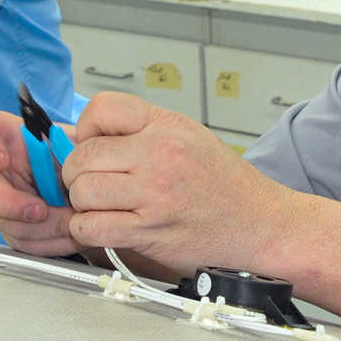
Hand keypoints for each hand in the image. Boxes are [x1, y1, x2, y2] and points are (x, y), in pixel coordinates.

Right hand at [0, 107, 88, 257]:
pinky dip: (48, 242)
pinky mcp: (14, 226)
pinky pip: (22, 242)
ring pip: (3, 221)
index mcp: (7, 133)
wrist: (88, 181)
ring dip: (41, 228)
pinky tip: (70, 235)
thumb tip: (74, 161)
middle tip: (41, 210)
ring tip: (72, 222)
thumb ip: (68, 147)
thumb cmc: (78, 154)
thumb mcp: (78, 143)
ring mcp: (1, 199)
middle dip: (10, 203)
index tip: (2, 159)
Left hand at [63, 93, 299, 275]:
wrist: (263, 224)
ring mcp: (154, 194)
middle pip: (83, 156)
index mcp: (167, 125)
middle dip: (76, 173)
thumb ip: (137, 132)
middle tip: (89, 182)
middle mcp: (159, 155)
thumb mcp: (189, 138)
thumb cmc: (228, 186)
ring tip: (102, 206)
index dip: (85, 129)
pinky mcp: (149, 232)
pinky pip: (92, 228)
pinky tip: (105, 226)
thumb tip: (78, 134)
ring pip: (82, 192)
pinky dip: (88, 230)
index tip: (89, 145)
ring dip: (82, 204)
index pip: (101, 109)